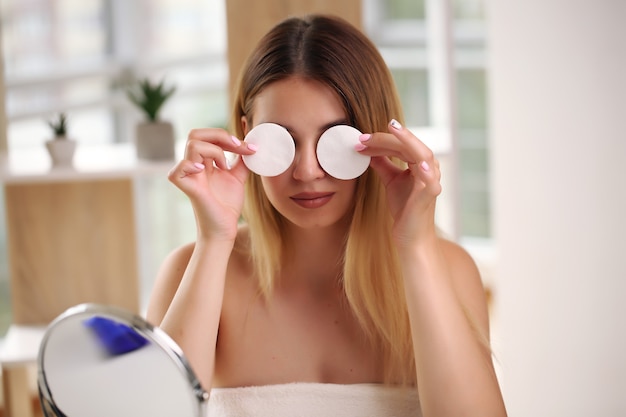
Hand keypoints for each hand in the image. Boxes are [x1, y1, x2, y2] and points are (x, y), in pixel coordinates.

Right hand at [167, 128, 255, 240]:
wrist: (225, 228)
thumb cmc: (227, 205)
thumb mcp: (238, 177)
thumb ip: (242, 160)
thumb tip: (251, 142)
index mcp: (204, 161)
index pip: (208, 136)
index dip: (228, 136)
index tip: (249, 146)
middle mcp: (194, 165)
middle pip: (195, 134)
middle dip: (219, 135)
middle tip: (237, 146)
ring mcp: (190, 176)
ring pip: (191, 146)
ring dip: (214, 150)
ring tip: (224, 166)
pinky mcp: (187, 188)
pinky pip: (177, 171)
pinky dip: (189, 166)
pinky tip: (203, 171)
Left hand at [357, 120, 441, 245]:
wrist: (411, 237)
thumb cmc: (405, 209)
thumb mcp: (391, 181)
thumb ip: (383, 163)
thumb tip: (369, 148)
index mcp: (419, 163)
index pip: (400, 144)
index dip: (380, 140)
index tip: (359, 141)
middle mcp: (428, 168)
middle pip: (409, 145)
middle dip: (385, 139)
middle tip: (362, 138)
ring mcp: (431, 181)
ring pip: (422, 154)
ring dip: (406, 141)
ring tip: (393, 129)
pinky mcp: (430, 196)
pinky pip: (431, 180)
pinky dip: (426, 171)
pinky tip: (418, 165)